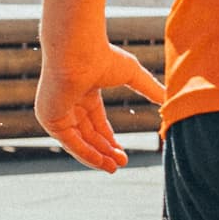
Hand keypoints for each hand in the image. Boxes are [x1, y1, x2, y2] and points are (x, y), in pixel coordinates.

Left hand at [37, 41, 166, 173]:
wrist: (77, 51)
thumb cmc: (102, 56)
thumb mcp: (133, 75)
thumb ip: (148, 88)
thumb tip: (168, 98)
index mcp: (83, 91)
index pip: (95, 121)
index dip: (109, 138)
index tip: (123, 154)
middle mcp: (67, 103)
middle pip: (87, 134)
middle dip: (105, 151)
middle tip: (122, 164)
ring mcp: (56, 111)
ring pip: (78, 141)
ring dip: (96, 156)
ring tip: (114, 168)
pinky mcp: (49, 118)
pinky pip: (69, 142)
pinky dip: (85, 153)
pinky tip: (102, 162)